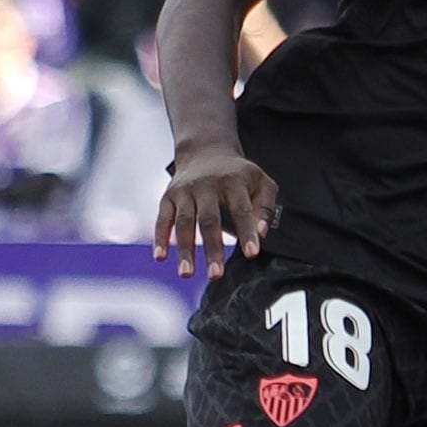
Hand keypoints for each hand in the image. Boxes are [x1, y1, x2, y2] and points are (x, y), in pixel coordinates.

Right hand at [153, 145, 280, 277]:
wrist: (205, 151)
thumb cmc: (238, 175)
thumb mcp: (261, 182)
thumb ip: (266, 207)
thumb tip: (261, 233)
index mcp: (233, 182)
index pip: (241, 209)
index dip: (247, 231)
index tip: (251, 254)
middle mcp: (207, 185)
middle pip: (209, 220)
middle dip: (212, 248)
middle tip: (216, 274)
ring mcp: (185, 191)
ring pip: (184, 223)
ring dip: (185, 249)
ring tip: (187, 273)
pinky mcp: (168, 197)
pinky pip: (162, 219)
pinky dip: (160, 238)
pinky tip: (160, 258)